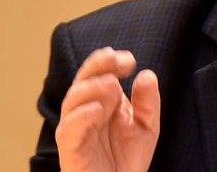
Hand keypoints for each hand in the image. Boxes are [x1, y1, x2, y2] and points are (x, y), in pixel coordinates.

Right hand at [55, 47, 160, 171]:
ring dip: (91, 88)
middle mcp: (85, 111)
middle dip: (97, 66)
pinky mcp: (70, 148)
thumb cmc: (127, 157)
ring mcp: (76, 128)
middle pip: (82, 80)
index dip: (109, 61)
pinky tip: (97, 110)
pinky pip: (69, 129)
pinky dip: (81, 116)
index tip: (129, 61)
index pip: (98, 73)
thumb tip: (147, 74)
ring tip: (112, 84)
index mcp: (102, 101)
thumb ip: (148, 102)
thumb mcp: (147, 125)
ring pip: (72, 101)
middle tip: (114, 60)